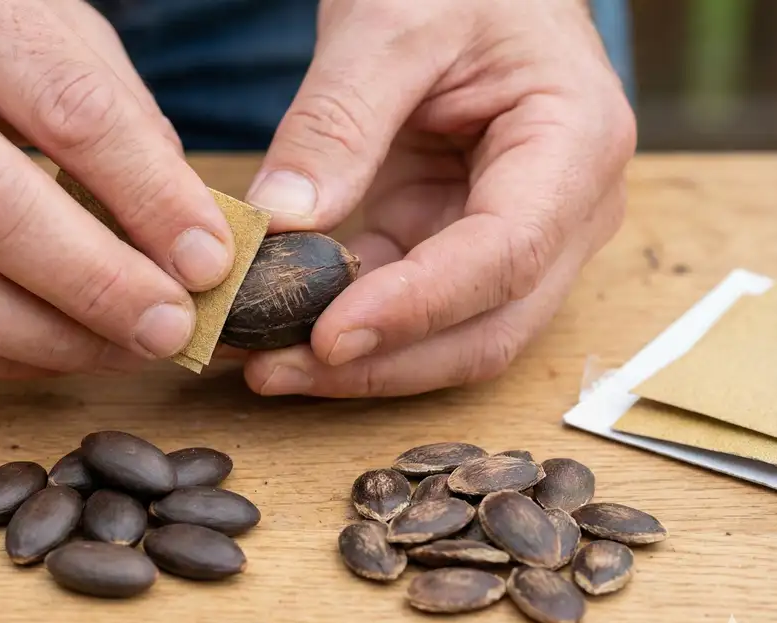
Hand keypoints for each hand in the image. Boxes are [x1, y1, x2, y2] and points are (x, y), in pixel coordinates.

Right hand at [0, 0, 235, 377]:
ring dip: (45, 340)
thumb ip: (116, 118)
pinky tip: (47, 353)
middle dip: (98, 288)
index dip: (152, 200)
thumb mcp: (49, 26)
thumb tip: (182, 234)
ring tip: (120, 353)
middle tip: (170, 329)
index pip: (71, 116)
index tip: (210, 262)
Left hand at [241, 0, 635, 396]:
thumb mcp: (390, 27)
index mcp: (575, 143)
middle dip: (382, 362)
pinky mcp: (464, 246)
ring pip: (454, 338)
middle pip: (489, 326)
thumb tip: (281, 222)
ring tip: (266, 362)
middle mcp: (565, 212)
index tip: (327, 335)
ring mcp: (520, 238)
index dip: (418, 307)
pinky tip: (286, 330)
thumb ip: (337, 121)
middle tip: (274, 369)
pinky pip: (416, 310)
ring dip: (362, 363)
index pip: (507, 254)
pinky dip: (353, 327)